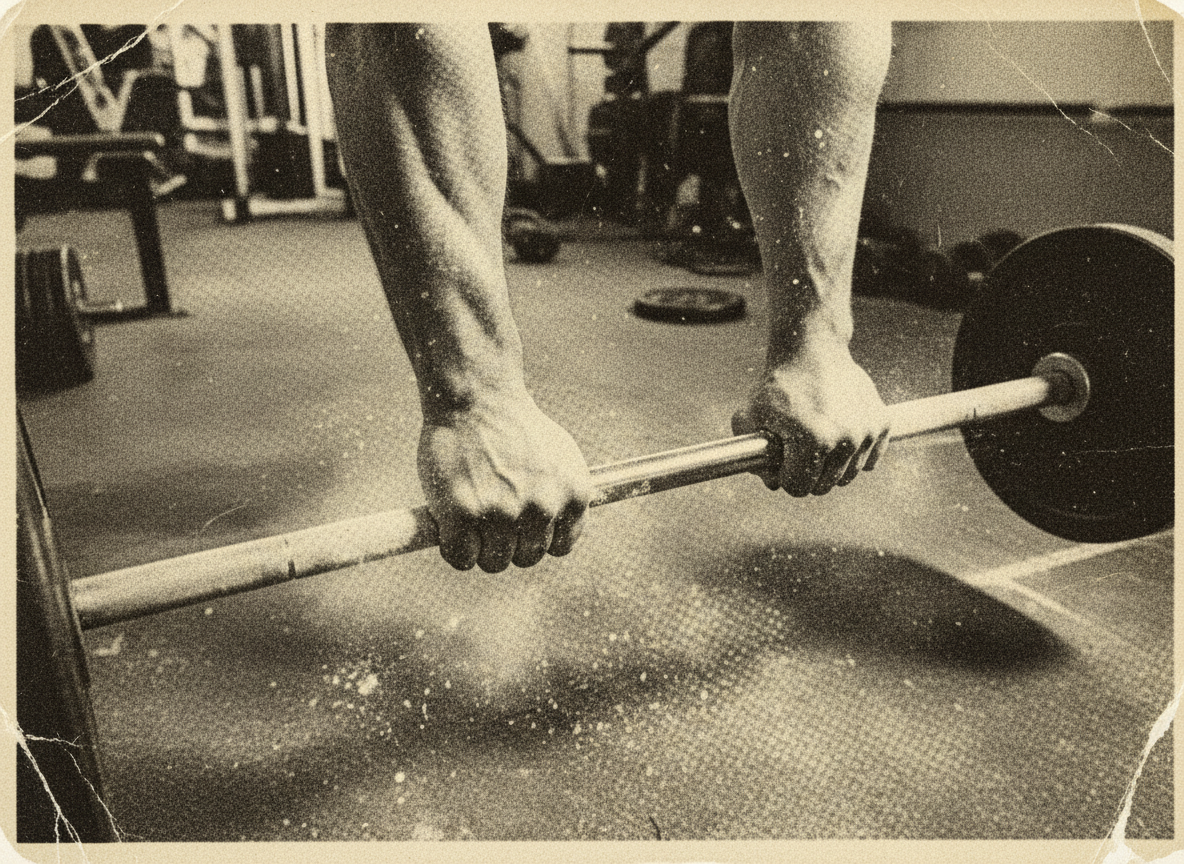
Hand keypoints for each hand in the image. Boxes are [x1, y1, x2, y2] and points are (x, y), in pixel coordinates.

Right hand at [418, 389, 591, 572]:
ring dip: (479, 548)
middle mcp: (542, 508)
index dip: (536, 538)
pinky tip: (449, 527)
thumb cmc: (513, 425)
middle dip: (507, 543)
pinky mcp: (462, 514)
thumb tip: (559, 529)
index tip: (520, 526)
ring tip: (470, 519)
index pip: (559, 548)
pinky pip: (460, 558)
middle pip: (526, 558)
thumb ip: (562, 495)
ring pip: (493, 562)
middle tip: (490, 518)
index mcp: (573, 495)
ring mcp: (502, 513)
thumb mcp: (558, 457)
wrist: (477, 396)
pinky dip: (453, 549)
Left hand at [732, 337, 888, 495]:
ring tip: (817, 441)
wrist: (813, 350)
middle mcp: (845, 439)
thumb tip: (774, 485)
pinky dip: (853, 456)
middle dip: (806, 473)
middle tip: (797, 450)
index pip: (797, 487)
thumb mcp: (751, 417)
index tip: (781, 459)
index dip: (783, 475)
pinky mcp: (883, 423)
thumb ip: (754, 457)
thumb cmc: (780, 386)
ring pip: (846, 477)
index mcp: (812, 440)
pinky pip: (868, 462)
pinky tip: (839, 436)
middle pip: (823, 486)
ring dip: (830, 467)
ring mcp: (867, 432)